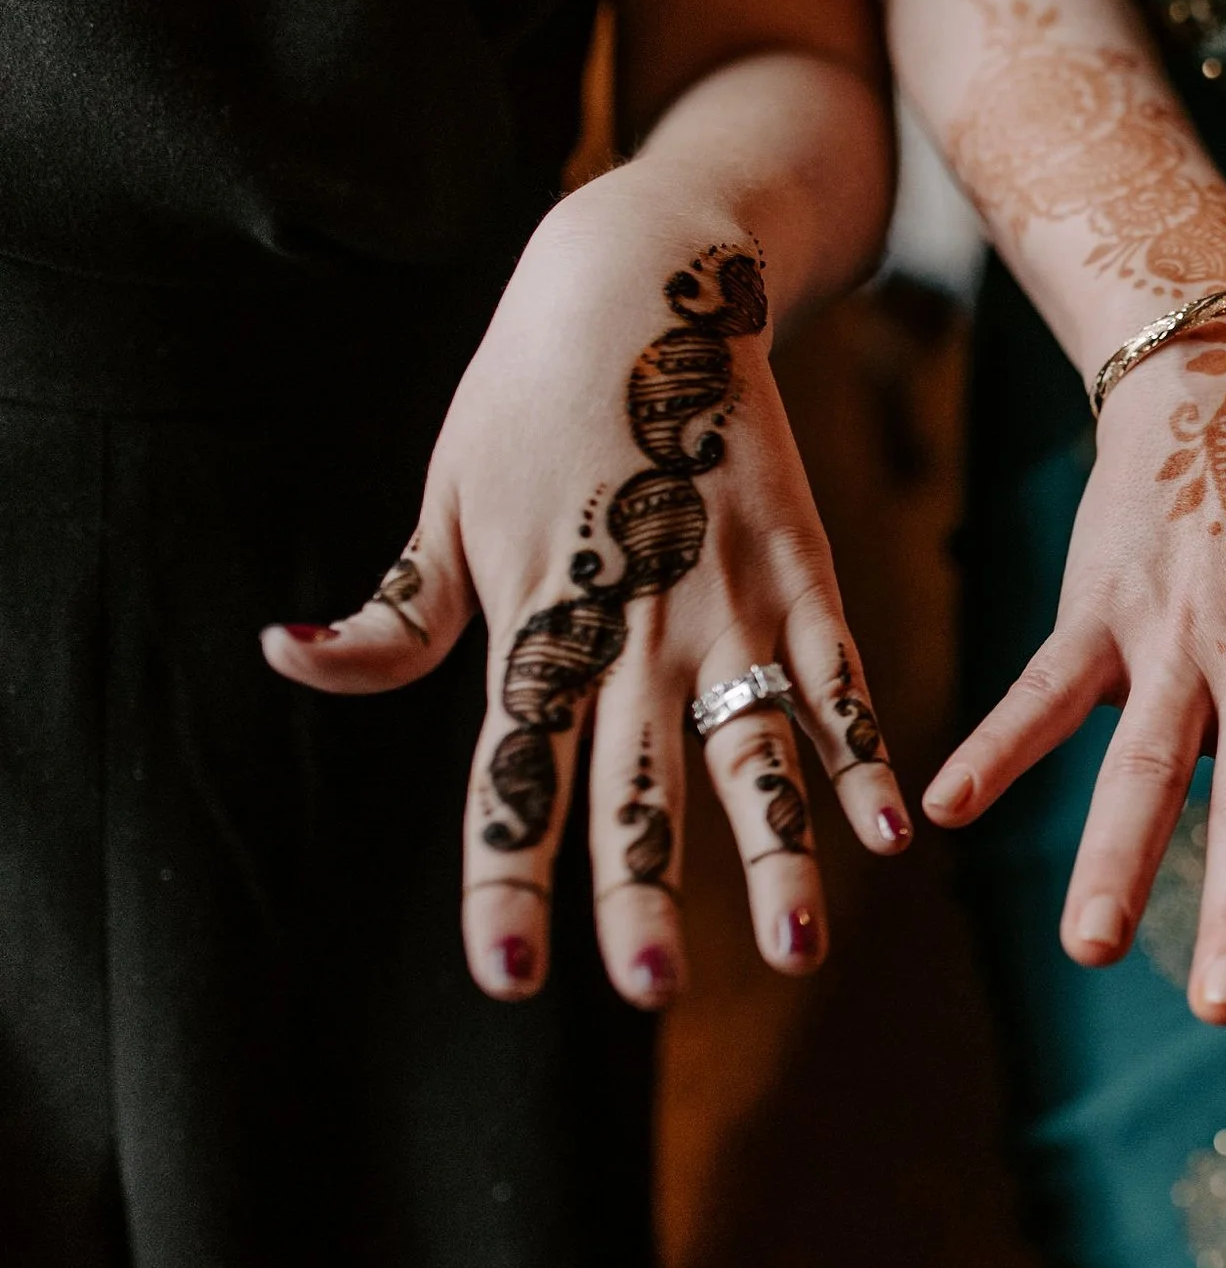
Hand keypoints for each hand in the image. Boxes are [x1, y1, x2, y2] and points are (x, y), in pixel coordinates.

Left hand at [262, 167, 907, 1006]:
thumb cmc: (526, 395)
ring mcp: (728, 600)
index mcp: (537, 621)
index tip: (512, 977)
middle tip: (651, 990)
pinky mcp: (802, 567)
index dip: (509, 879)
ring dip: (776, 851)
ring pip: (751, 747)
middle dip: (643, 890)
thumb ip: (392, 613)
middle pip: (637, 780)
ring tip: (794, 947)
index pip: (516, 775)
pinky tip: (895, 832)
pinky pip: (837, 677)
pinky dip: (865, 754)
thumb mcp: (441, 501)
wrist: (648, 278)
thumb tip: (289, 658)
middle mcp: (634, 628)